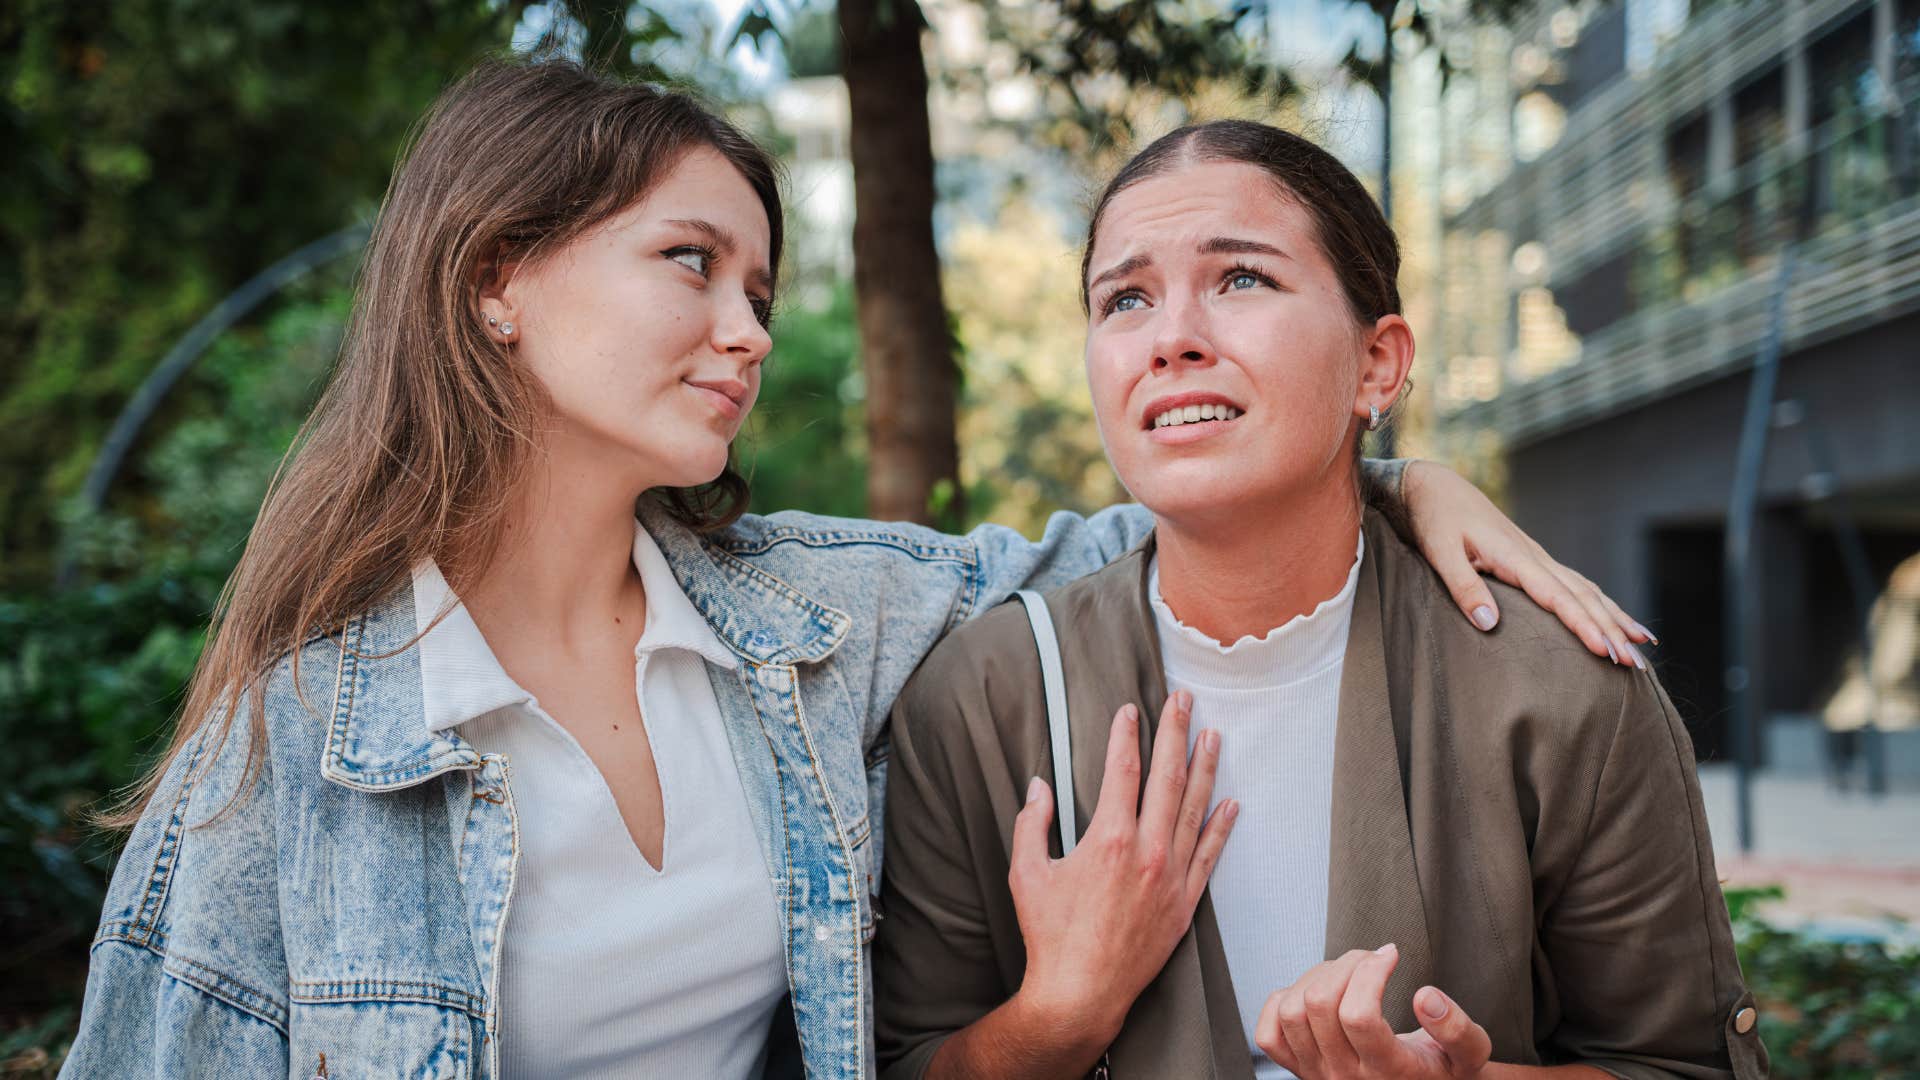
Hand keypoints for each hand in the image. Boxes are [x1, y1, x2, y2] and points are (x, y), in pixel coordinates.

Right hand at [1007, 692, 1237, 1043]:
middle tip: (1183, 701)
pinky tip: (1230, 803)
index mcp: (1108, 838)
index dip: (1127, 735)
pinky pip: (1209, 856)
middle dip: (1176, 733)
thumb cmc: (1049, 935)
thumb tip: (1039, 787)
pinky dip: (1221, 827)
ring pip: (1194, 809)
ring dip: (1205, 768)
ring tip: (1213, 735)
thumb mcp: (1027, 873)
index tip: (1131, 710)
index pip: (1123, 771)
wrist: (1080, 993)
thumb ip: (1032, 824)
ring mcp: (1170, 878)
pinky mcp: (1183, 903)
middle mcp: (1147, 852)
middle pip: (1167, 777)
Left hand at [1256, 945, 1490, 1079]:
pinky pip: (1267, 1033)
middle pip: (1320, 1005)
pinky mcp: (1297, 1069)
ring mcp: (1316, 1074)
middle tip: (1371, 957)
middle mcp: (1345, 1077)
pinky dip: (1283, 1000)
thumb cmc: (1441, 1068)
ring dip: (1316, 976)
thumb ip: (1458, 1029)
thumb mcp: (1469, 1055)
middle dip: (1345, 965)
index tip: (1391, 954)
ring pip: (1292, 1011)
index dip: (1371, 972)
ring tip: (1347, 972)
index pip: (1359, 1016)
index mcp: (1388, 1072)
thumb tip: (1426, 997)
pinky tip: (1315, 992)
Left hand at [1402, 461, 1655, 668]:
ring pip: (1587, 591)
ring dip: (1615, 618)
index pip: (1558, 597)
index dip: (1583, 625)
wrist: (1438, 488)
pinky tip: (1615, 619)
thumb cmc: (1437, 520)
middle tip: (1636, 664)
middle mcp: (1536, 557)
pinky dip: (1601, 603)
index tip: (1605, 651)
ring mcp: (1539, 558)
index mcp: (1516, 557)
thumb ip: (1464, 587)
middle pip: (1583, 597)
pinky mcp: (1534, 561)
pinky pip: (1576, 585)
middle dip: (1612, 630)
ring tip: (1643, 645)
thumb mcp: (1440, 553)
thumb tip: (1490, 625)